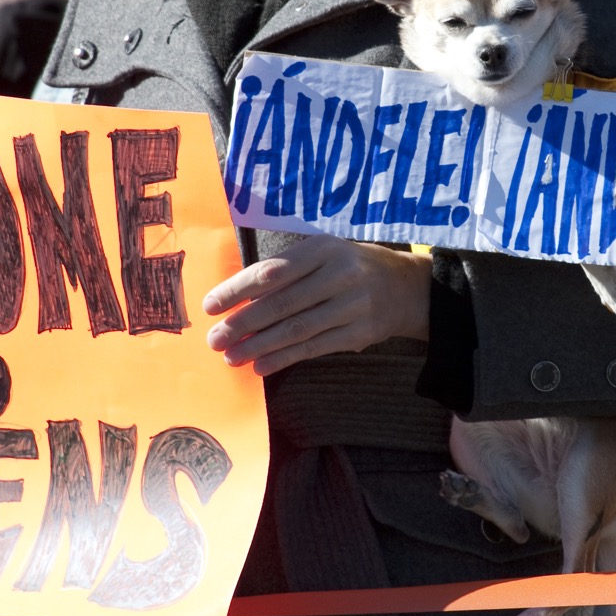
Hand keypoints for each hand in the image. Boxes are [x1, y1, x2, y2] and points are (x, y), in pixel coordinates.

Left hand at [203, 237, 430, 375]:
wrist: (404, 287)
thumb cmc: (346, 266)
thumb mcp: (321, 254)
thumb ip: (285, 271)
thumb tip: (237, 299)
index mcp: (322, 249)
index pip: (272, 272)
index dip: (238, 290)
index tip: (211, 306)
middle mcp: (339, 275)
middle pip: (282, 303)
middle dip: (243, 323)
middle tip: (215, 339)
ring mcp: (352, 305)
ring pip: (297, 330)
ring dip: (259, 346)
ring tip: (231, 357)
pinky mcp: (360, 333)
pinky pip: (315, 348)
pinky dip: (284, 359)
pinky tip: (260, 366)